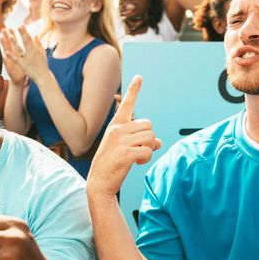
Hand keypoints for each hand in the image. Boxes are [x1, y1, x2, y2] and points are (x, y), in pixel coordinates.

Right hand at [0, 28, 27, 84]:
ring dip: (3, 44)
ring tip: (0, 37)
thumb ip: (28, 52)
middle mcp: (13, 55)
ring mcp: (10, 60)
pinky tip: (4, 52)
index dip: (14, 35)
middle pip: (9, 44)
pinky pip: (6, 61)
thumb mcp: (26, 59)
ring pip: (6, 50)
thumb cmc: (24, 69)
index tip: (11, 28)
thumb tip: (31, 45)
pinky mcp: (8, 66)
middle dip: (7, 36)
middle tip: (4, 29)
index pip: (15, 42)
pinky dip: (5, 57)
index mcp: (17, 53)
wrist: (20, 80)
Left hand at [2, 26, 50, 86]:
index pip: (29, 39)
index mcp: (35, 49)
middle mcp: (31, 53)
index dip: (25, 32)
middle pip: (26, 42)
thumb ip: (38, 44)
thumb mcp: (42, 53)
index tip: (21, 25)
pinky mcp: (23, 65)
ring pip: (20, 49)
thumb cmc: (42, 64)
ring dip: (15, 43)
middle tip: (18, 26)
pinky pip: (17, 60)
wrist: (43, 76)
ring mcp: (27, 59)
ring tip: (11, 36)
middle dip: (22, 33)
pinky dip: (12, 56)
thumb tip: (35, 35)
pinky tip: (7, 52)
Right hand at [87, 76, 161, 198]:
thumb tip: (159, 142)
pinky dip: (146, 159)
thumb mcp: (124, 148)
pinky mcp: (125, 153)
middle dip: (149, 138)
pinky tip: (137, 163)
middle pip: (149, 125)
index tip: (139, 77)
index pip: (126, 104)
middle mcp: (117, 130)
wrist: (99, 183)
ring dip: (149, 149)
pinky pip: (148, 151)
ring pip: (151, 137)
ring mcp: (120, 141)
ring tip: (138, 157)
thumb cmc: (112, 165)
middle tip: (140, 150)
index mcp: (116, 126)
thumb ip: (141, 141)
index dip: (133, 90)